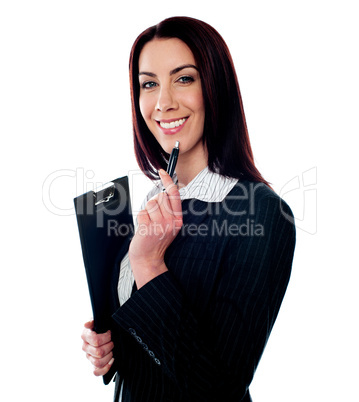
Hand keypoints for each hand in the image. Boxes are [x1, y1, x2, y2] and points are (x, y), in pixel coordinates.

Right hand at [81, 320, 114, 375]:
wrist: (106, 332)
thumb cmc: (102, 325)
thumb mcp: (99, 320)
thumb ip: (92, 321)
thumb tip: (86, 324)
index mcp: (85, 336)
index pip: (96, 341)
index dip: (106, 337)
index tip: (110, 333)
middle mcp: (85, 347)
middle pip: (98, 352)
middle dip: (109, 346)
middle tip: (112, 342)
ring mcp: (89, 357)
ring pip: (98, 362)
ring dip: (108, 356)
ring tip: (112, 350)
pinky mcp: (93, 365)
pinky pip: (96, 372)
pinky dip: (105, 368)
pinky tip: (111, 361)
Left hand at [129, 169, 182, 288]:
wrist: (149, 258)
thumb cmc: (157, 240)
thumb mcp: (169, 225)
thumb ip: (169, 209)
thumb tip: (161, 192)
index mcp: (178, 219)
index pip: (174, 195)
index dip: (168, 181)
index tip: (163, 172)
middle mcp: (171, 221)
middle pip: (161, 197)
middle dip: (155, 202)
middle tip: (154, 215)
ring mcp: (160, 225)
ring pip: (151, 203)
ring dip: (147, 211)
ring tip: (149, 222)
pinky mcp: (149, 228)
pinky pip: (142, 212)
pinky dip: (141, 218)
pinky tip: (144, 227)